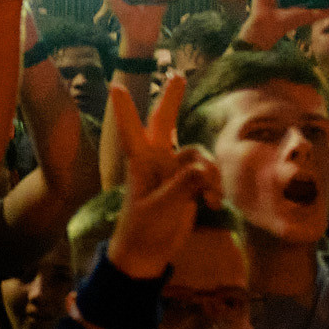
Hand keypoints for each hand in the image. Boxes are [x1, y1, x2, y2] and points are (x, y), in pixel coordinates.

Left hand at [104, 75, 220, 280]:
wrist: (148, 254)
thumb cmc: (144, 230)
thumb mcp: (161, 208)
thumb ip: (182, 186)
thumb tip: (201, 168)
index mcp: (140, 164)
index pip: (131, 130)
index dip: (125, 109)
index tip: (114, 86)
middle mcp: (156, 161)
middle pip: (164, 123)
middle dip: (171, 100)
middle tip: (177, 74)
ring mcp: (172, 171)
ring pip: (198, 155)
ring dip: (210, 173)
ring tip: (211, 197)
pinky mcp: (188, 185)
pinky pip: (208, 174)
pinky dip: (214, 187)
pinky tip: (214, 204)